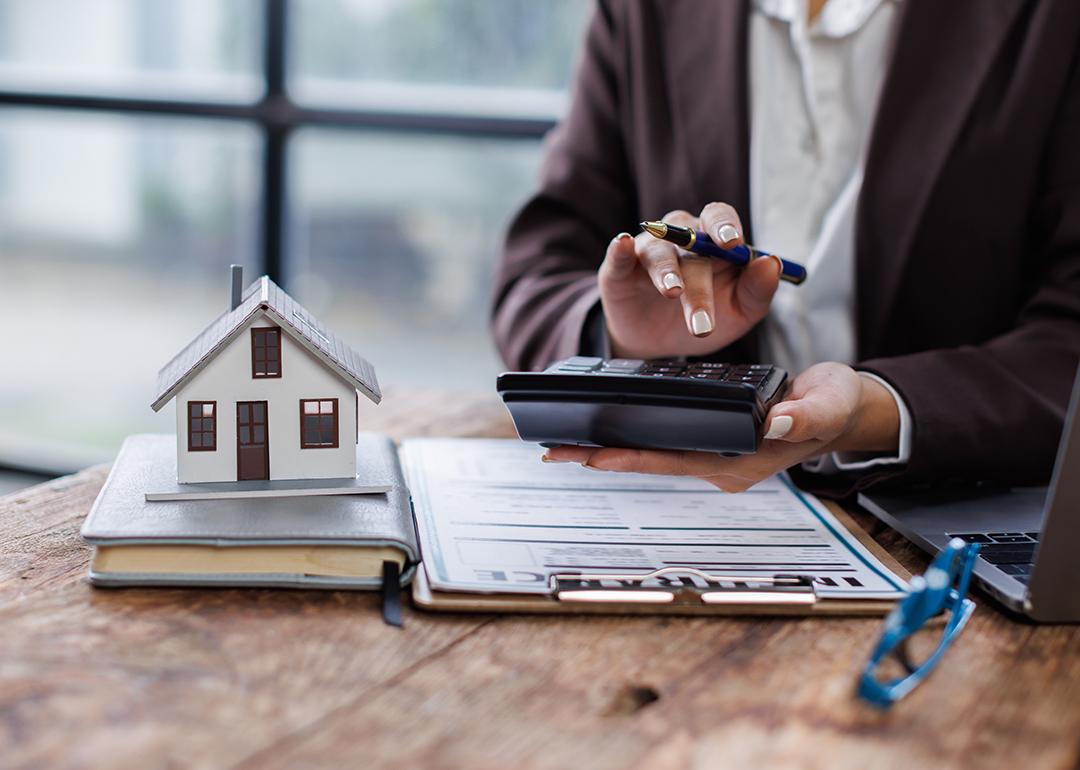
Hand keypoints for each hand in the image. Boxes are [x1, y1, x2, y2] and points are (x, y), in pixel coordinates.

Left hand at [542, 363, 901, 490]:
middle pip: (651, 462)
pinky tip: (608, 429)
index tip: (590, 456)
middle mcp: (720, 465)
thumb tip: (779, 423)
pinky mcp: (714, 442)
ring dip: (613, 449)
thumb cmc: (835, 407)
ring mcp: (715, 457)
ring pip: (654, 455)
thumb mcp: (827, 406)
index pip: (674, 461)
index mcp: (740, 461)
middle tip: (554, 451)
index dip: (631, 458)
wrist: (844, 410)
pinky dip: (635, 438)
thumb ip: (805, 416)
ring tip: (568, 443)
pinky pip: (665, 444)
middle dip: (603, 457)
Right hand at [599, 203, 781, 359]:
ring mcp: (648, 252)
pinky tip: (622, 244)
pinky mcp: (618, 270)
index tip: (734, 244)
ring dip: (667, 272)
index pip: (719, 218)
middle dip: (700, 283)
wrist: (662, 344)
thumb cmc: (705, 318)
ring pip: (659, 252)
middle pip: (690, 243)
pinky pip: (618, 255)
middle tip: (704, 317)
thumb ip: (758, 290)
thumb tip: (771, 263)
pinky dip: (619, 249)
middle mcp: (680, 239)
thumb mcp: (740, 312)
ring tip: (673, 293)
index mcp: (713, 242)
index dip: (726, 226)